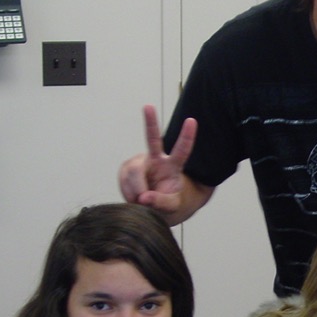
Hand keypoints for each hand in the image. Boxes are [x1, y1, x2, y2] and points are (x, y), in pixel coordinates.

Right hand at [118, 105, 197, 220]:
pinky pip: (124, 181)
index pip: (182, 151)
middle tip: (148, 106)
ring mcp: (140, 163)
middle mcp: (156, 160)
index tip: (192, 121)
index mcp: (173, 167)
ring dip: (135, 192)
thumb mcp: (171, 208)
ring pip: (134, 173)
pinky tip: (134, 198)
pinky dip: (128, 193)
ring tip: (142, 202)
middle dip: (150, 121)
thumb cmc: (169, 205)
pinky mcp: (127, 170)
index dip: (187, 136)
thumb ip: (160, 203)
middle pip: (153, 139)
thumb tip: (144, 198)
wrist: (155, 211)